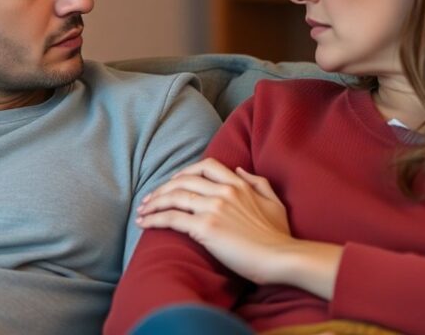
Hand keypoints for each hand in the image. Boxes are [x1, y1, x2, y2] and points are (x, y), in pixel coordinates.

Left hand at [136, 158, 292, 284]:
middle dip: (162, 188)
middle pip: (183, 180)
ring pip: (174, 197)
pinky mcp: (205, 228)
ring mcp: (213, 208)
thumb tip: (240, 170)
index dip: (185, 171)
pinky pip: (172, 218)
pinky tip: (144, 223)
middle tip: (150, 198)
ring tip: (142, 211)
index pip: (206, 166)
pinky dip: (154, 219)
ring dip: (153, 202)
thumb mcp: (274, 202)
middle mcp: (223, 191)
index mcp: (238, 184)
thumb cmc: (279, 236)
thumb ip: (258, 183)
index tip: (174, 181)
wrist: (282, 257)